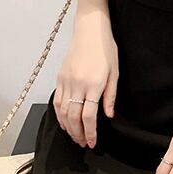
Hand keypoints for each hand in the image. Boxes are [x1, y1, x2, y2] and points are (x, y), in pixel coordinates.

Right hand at [54, 9, 117, 147]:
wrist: (90, 30)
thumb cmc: (106, 49)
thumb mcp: (115, 72)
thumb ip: (111, 95)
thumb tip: (108, 115)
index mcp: (94, 84)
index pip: (89, 116)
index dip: (90, 132)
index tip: (91, 142)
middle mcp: (78, 84)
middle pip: (74, 117)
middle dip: (78, 133)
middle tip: (82, 143)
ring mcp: (66, 81)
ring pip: (63, 111)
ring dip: (68, 127)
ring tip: (74, 136)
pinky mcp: (60, 77)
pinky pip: (56, 101)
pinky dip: (58, 114)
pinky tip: (64, 122)